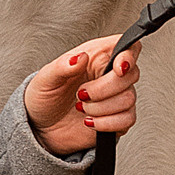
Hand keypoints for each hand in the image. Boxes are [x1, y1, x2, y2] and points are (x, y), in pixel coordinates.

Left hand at [23, 35, 139, 158]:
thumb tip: (79, 57)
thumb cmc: (44, 98)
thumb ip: (63, 66)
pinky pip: (127, 120)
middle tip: (81, 94)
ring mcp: (116, 97)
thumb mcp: (45, 79)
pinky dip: (107, 123)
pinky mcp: (118, 118)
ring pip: (129, 99)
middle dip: (104, 88)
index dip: (129, 55)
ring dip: (101, 108)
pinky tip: (90, 121)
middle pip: (131, 74)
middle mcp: (109, 75)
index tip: (118, 68)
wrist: (42, 127)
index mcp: (96, 57)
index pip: (127, 46)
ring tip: (82, 107)